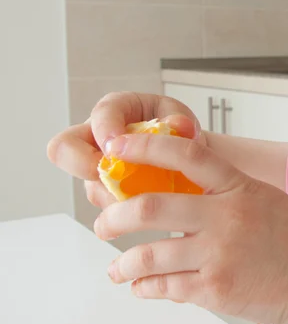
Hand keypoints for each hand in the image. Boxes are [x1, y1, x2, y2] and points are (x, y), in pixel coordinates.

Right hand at [47, 92, 199, 209]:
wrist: (186, 163)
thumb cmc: (177, 134)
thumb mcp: (182, 121)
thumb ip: (180, 121)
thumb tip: (179, 126)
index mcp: (118, 110)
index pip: (100, 113)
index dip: (104, 128)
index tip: (114, 143)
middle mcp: (98, 139)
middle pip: (64, 149)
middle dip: (82, 165)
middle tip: (110, 174)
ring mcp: (99, 170)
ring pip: (91, 186)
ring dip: (116, 194)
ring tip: (151, 194)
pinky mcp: (106, 196)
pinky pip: (106, 209)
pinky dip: (127, 212)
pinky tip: (150, 209)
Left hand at [92, 131, 287, 323]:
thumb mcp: (267, 200)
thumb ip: (227, 195)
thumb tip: (185, 198)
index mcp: (239, 187)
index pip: (184, 155)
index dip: (144, 147)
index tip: (116, 148)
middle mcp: (226, 217)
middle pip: (149, 207)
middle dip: (114, 216)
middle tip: (104, 223)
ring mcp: (220, 255)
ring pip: (148, 254)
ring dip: (123, 263)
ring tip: (116, 267)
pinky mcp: (218, 291)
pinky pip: (166, 287)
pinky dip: (146, 288)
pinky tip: (142, 287)